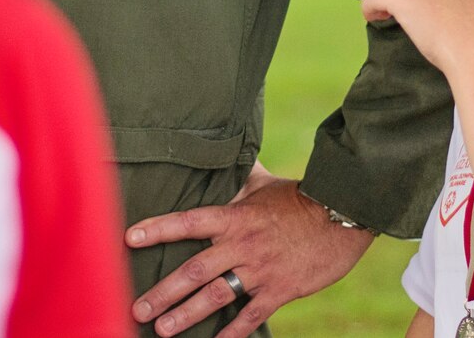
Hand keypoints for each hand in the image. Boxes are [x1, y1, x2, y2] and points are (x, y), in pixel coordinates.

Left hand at [126, 174, 372, 337]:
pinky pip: (251, 317)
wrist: (343, 217)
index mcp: (236, 216)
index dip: (158, 228)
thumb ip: (238, 179)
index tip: (130, 237)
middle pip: (194, 269)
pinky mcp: (280, 291)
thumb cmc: (300, 198)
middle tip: (138, 308)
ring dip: (186, 315)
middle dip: (163, 291)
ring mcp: (260, 270)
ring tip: (162, 330)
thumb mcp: (265, 184)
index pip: (189, 221)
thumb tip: (220, 154)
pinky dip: (232, 334)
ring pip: (216, 296)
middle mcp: (242, 244)